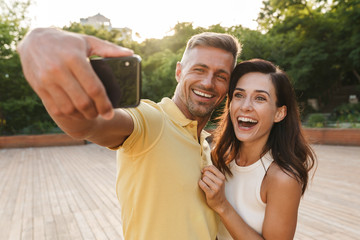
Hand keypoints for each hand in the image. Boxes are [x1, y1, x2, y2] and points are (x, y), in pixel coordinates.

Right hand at [17, 28, 133, 120]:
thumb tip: (131, 54)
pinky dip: (69, 114)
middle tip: (102, 114)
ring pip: (69, 108)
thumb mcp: (88, 41)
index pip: (94, 88)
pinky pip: (56, 108)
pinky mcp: (39, 87)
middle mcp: (59, 70)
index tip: (110, 113)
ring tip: (90, 113)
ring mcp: (47, 80)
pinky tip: (77, 112)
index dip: (104, 104)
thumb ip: (109, 49)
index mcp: (74, 58)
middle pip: (82, 102)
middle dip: (95, 112)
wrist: (34, 41)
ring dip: (82, 115)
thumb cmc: (67, 42)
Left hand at [199, 165, 227, 212]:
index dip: (205, 168)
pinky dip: (200, 184)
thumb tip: (203, 169)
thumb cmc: (218, 190)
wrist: (221, 203)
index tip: (203, 172)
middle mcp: (220, 182)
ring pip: (204, 178)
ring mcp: (216, 188)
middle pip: (206, 173)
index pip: (211, 167)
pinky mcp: (211, 193)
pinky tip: (202, 186)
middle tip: (204, 180)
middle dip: (203, 176)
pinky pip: (202, 184)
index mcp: (222, 177)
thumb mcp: (219, 181)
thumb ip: (214, 174)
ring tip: (205, 184)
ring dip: (202, 181)